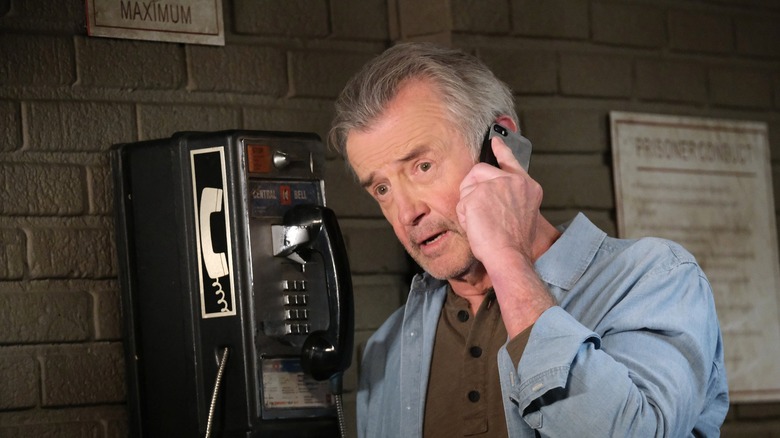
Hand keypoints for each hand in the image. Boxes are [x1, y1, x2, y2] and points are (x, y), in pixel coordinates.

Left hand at [457, 136, 554, 336]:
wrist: (509, 256)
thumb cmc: (513, 244)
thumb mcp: (522, 214)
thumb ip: (510, 198)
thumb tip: (491, 194)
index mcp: (527, 186)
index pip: (510, 160)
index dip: (501, 149)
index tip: (495, 140)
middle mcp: (514, 181)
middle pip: (480, 172)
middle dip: (473, 190)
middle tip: (481, 213)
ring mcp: (496, 184)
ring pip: (468, 186)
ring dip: (469, 205)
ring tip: (483, 222)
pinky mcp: (479, 192)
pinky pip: (462, 202)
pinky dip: (465, 216)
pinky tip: (478, 226)